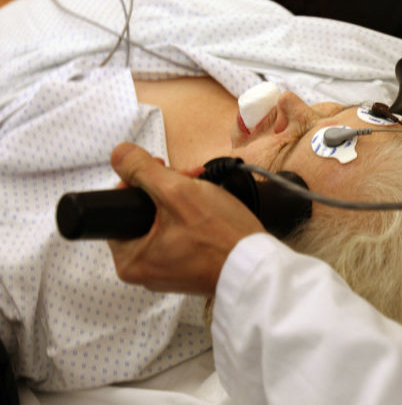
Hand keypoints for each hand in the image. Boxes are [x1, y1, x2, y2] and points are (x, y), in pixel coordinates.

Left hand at [107, 142, 264, 296]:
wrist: (258, 267)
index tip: (163, 171)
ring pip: (163, 223)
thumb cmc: (220, 237)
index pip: (120, 207)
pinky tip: (209, 208)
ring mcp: (166, 272)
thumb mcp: (177, 193)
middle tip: (189, 178)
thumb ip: (142, 170)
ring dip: (182, 200)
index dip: (141, 181)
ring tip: (203, 189)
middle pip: (144, 214)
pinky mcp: (187, 270)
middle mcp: (143, 272)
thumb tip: (119, 154)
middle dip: (167, 188)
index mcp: (130, 260)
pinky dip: (192, 219)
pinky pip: (180, 237)